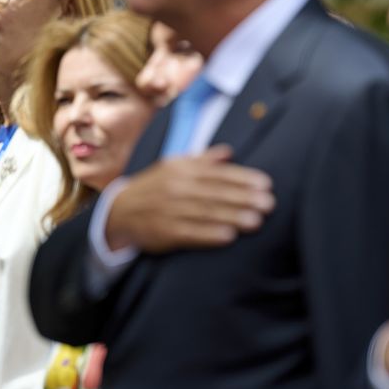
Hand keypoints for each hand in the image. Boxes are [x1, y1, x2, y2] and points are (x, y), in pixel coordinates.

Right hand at [106, 144, 274, 252]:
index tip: (265, 184)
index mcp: (181, 169)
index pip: (217, 173)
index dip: (242, 178)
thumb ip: (202, 160)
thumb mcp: (173, 166)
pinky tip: (228, 237)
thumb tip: (228, 152)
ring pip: (205, 213)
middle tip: (268, 204)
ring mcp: (169, 210)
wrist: (119, 212)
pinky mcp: (163, 232)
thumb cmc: (155, 188)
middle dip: (244, 198)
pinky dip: (209, 235)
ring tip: (256, 221)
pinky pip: (190, 233)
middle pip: (215, 193)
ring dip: (232, 217)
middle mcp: (175, 187)